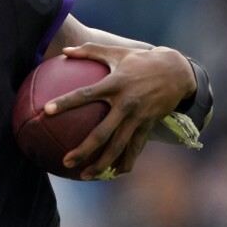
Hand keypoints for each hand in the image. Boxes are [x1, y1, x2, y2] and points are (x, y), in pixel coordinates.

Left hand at [43, 43, 195, 178]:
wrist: (178, 71)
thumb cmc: (141, 60)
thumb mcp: (117, 51)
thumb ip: (89, 51)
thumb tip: (64, 50)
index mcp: (115, 84)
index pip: (85, 94)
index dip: (66, 102)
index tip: (47, 111)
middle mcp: (126, 103)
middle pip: (102, 132)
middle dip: (84, 149)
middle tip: (66, 162)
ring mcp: (139, 117)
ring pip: (119, 146)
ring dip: (102, 163)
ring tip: (84, 176)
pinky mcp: (148, 125)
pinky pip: (135, 148)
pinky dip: (125, 162)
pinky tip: (112, 174)